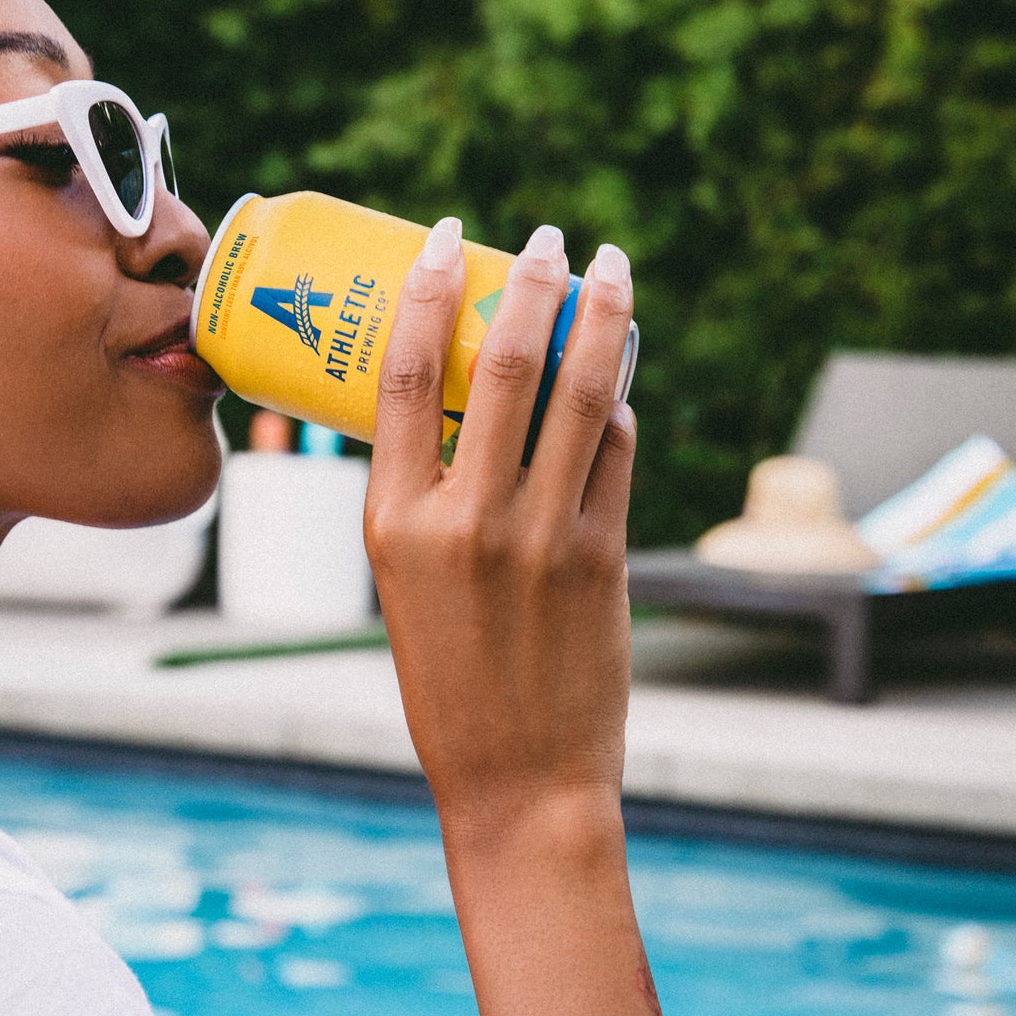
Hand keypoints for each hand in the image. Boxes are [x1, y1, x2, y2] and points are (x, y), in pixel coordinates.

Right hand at [364, 220, 636, 827]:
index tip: (447, 235)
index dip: (431, 290)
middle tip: (550, 236)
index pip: (407, 374)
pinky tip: (621, 378)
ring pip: (581, 394)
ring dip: (602, 317)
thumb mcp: (402, 581)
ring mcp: (540, 537)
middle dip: (534, 282)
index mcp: (392, 522)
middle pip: (504, 364)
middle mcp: (464, 521)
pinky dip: (622, 404)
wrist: (517, 780)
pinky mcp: (603, 558)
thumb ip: (428, 495)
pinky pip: (620, 453)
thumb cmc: (450, 679)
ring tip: (612, 267)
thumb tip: (470, 397)